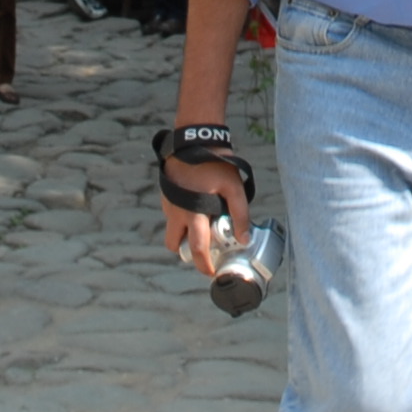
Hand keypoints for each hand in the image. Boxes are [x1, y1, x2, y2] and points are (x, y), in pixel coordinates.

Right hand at [159, 156, 246, 275]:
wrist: (193, 140)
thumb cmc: (215, 164)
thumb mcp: (234, 188)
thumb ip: (240, 215)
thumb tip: (244, 239)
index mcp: (193, 214)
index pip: (196, 249)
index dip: (204, 264)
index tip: (212, 272)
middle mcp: (176, 212)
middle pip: (175, 245)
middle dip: (188, 253)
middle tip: (203, 252)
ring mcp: (169, 203)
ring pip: (172, 229)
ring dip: (185, 233)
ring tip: (204, 225)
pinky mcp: (167, 194)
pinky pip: (172, 214)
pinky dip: (183, 217)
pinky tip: (198, 207)